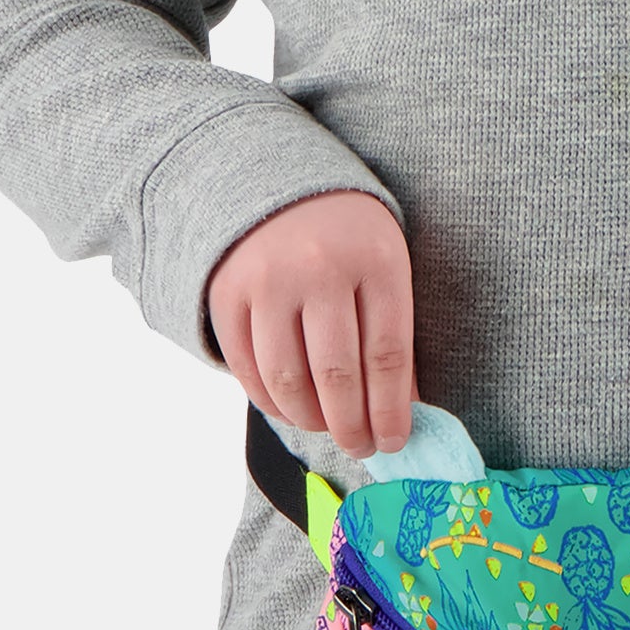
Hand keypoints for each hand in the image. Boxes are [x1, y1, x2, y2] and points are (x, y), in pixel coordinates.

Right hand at [206, 189, 419, 458]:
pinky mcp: (227, 292)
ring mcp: (269, 279)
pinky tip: (290, 409)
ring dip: (310, 420)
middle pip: (338, 374)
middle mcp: (320, 268)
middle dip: (352, 426)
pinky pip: (247, 367)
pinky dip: (270, 401)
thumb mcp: (386, 265)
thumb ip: (393, 331)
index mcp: (376, 260)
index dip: (391, 410)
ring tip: (326, 429)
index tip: (395, 442)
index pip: (387, 355)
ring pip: (289, 379)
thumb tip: (402, 411)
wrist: (278, 181)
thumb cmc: (348, 236)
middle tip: (361, 448)